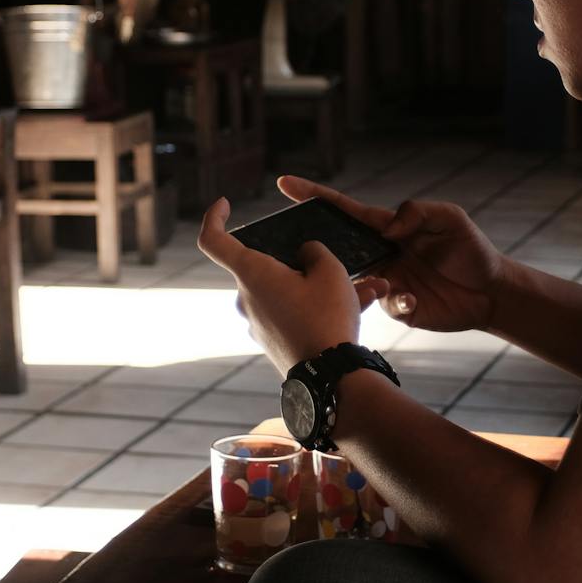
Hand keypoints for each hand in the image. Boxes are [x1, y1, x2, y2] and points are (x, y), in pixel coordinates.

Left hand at [197, 197, 361, 373]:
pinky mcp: (272, 341)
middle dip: (302, 261)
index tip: (225, 204)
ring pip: (289, 292)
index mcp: (252, 274)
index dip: (215, 217)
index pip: (214, 240)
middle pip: (266, 266)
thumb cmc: (326, 318)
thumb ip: (314, 252)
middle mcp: (247, 298)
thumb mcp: (330, 271)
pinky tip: (361, 306)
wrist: (330, 378)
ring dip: (321, 287)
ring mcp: (258, 323)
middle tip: (336, 261)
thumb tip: (306, 254)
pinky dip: (320, 308)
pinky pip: (296, 313)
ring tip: (367, 288)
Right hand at [276, 175, 507, 334]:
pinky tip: (416, 297)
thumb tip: (387, 227)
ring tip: (394, 280)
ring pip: (353, 283)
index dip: (315, 196)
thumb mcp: (450, 219)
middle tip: (303, 252)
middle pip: (337, 248)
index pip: (345, 210)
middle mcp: (380, 255)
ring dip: (362, 282)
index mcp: (387, 229)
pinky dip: (398, 300)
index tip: (284, 183)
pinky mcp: (397, 307)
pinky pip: (384, 305)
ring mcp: (386, 282)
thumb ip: (418, 212)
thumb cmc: (471, 251)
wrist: (492, 293)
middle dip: (316, 249)